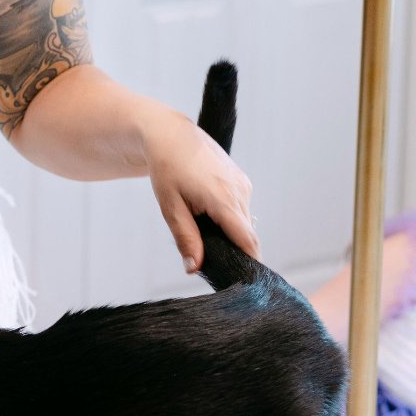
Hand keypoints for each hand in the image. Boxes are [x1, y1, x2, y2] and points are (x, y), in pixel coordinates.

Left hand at [141, 107, 258, 271]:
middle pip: (246, 235)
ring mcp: (243, 185)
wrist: (170, 135)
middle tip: (210, 258)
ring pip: (243, 223)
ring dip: (229, 232)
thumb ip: (186, 239)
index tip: (244, 281)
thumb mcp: (170, 207)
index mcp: (223, 199)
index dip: (249, 263)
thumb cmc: (166, 168)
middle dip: (233, 250)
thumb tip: (194, 268)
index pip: (248, 242)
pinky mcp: (242, 181)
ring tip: (202, 227)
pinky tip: (207, 212)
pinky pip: (241, 209)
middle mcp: (240, 192)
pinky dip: (229, 218)